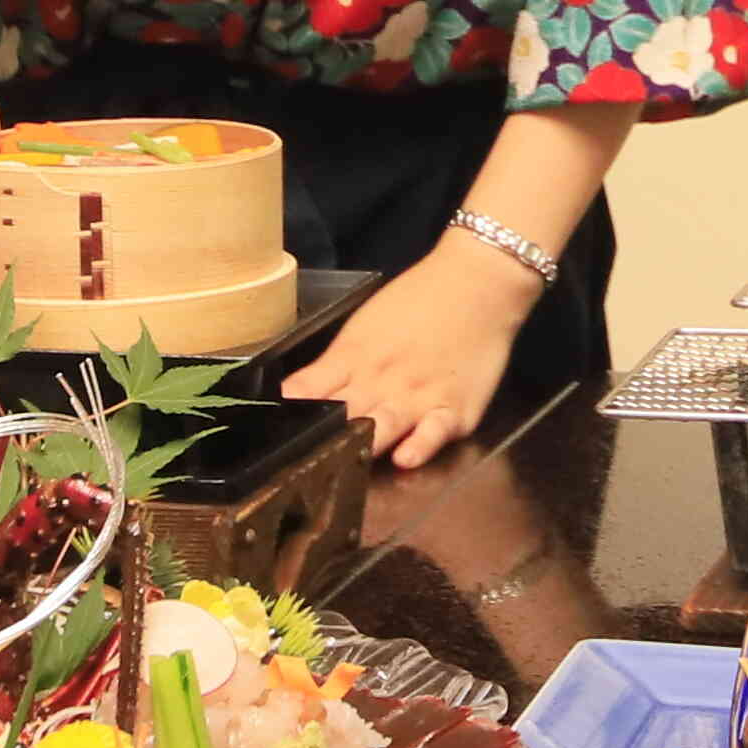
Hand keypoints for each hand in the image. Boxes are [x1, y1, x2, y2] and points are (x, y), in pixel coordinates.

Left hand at [290, 242, 541, 471]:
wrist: (477, 282)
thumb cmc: (418, 301)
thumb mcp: (362, 328)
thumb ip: (326, 369)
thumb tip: (287, 397)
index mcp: (353, 359)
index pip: (311, 393)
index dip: (289, 415)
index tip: (269, 435)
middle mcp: (382, 381)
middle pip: (345, 416)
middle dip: (322, 440)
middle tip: (299, 465)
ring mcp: (419, 397)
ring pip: (384, 425)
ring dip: (363, 443)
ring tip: (344, 460)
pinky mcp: (456, 409)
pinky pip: (435, 431)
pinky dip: (421, 445)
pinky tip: (406, 457)